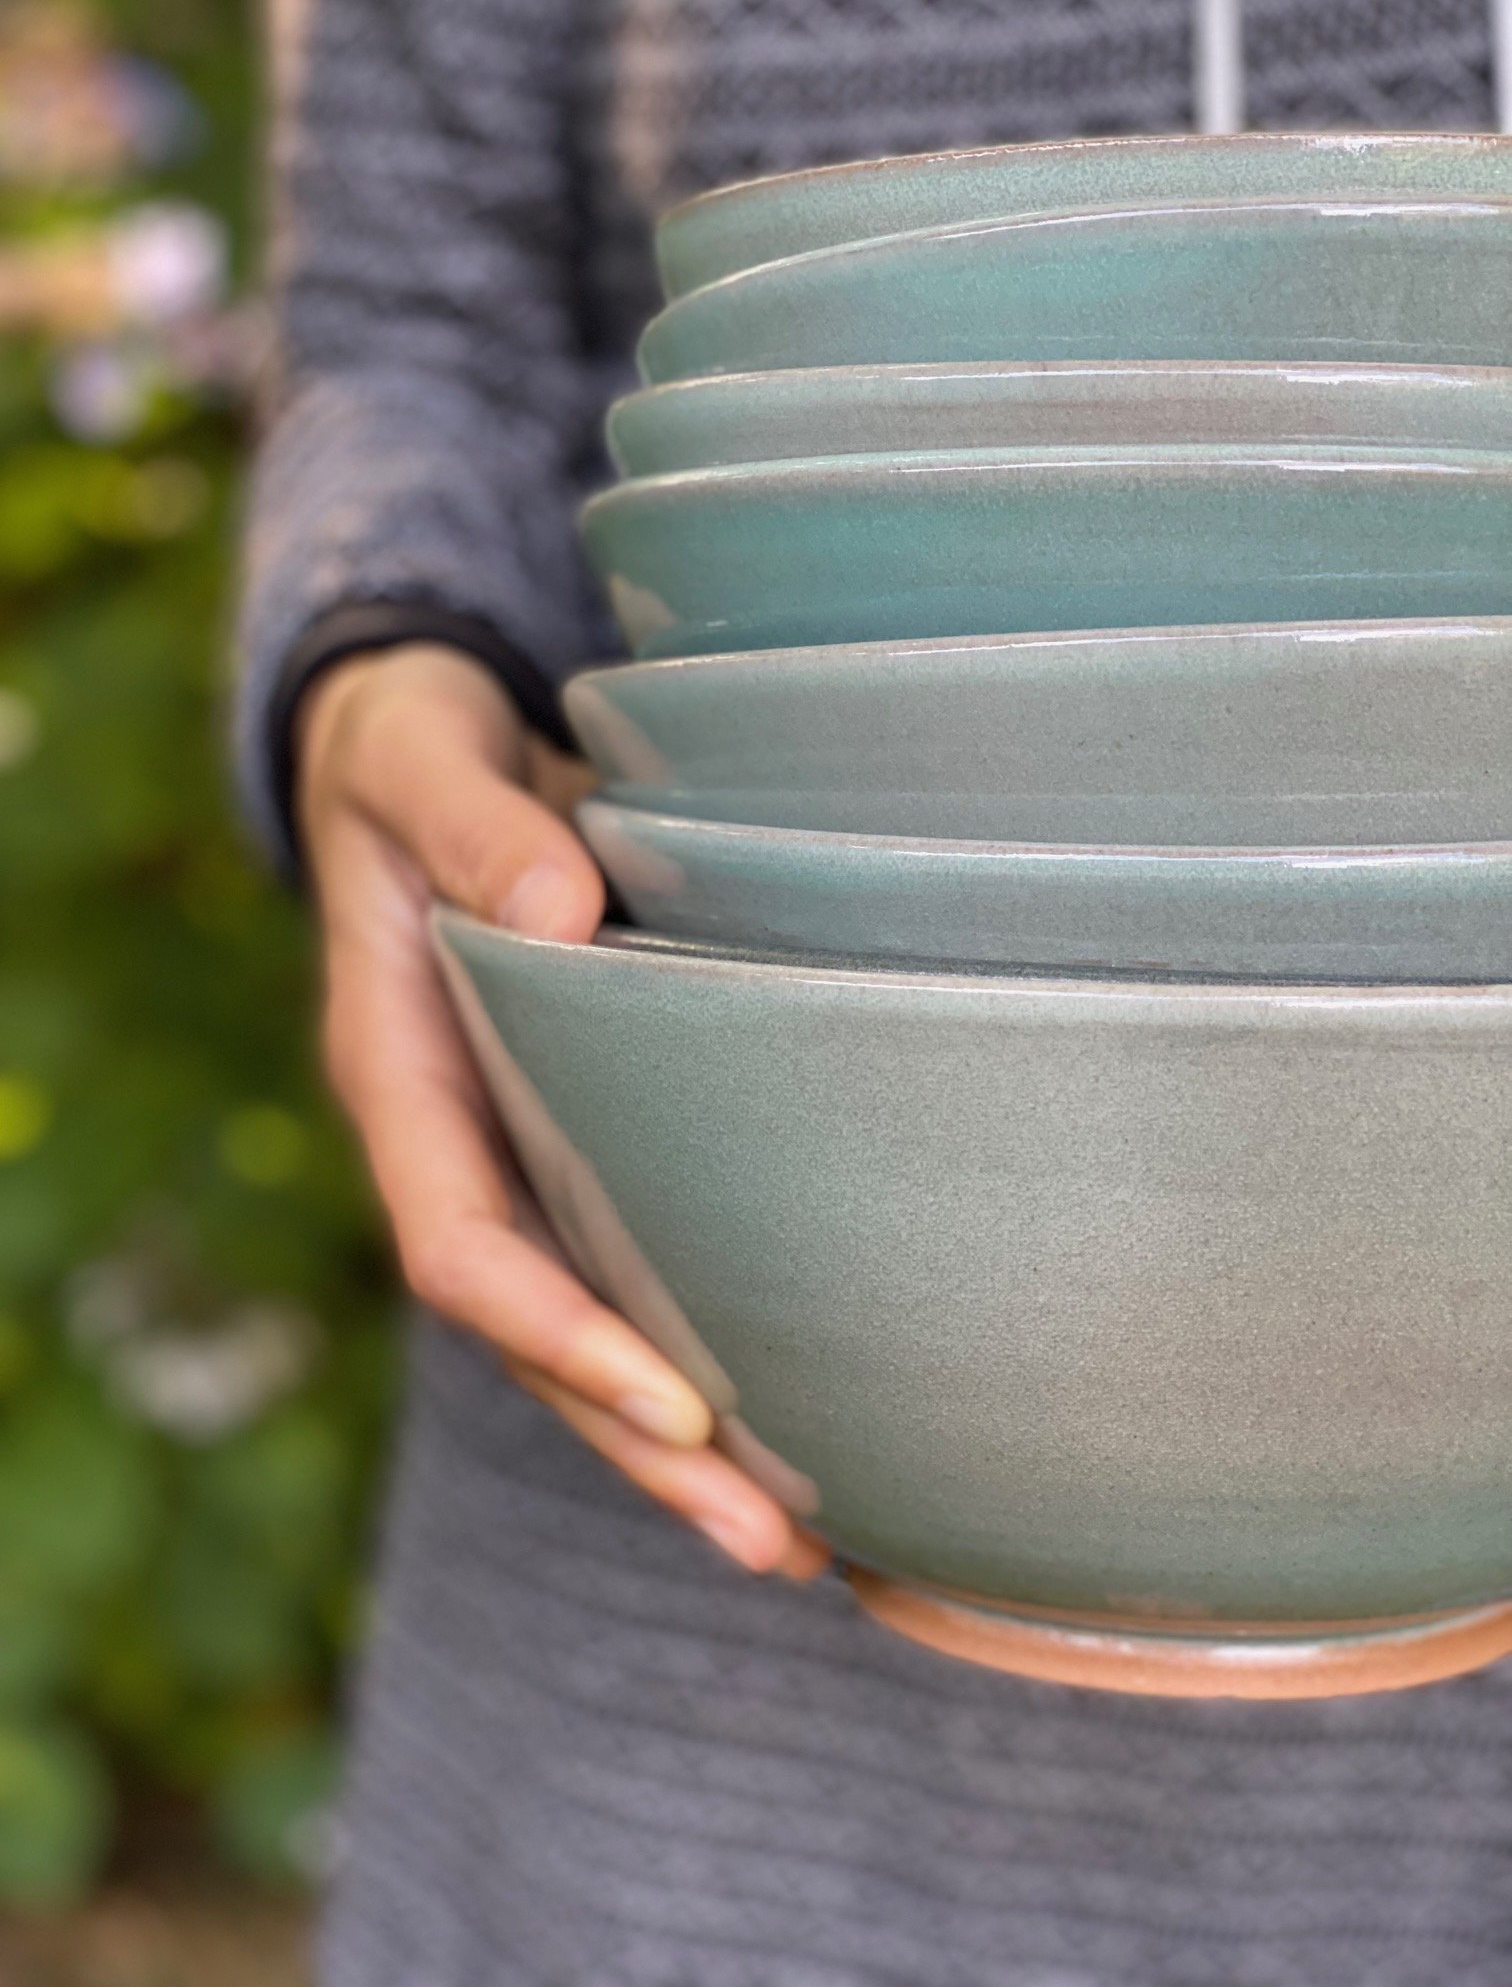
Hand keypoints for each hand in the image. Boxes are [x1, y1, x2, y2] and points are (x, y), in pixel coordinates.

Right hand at [297, 645, 826, 1578]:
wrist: (423, 750)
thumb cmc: (413, 753)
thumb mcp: (417, 760)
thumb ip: (469, 826)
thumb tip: (556, 910)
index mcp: (400, 1077)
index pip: (461, 1246)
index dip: (557, 1335)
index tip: (675, 1404)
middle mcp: (459, 1142)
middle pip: (536, 1335)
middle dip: (641, 1446)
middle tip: (774, 1545)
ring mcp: (518, 1151)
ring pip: (587, 1326)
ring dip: (680, 1438)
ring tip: (806, 1537)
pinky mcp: (583, 1135)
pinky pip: (636, 1262)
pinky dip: (704, 1346)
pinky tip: (805, 1401)